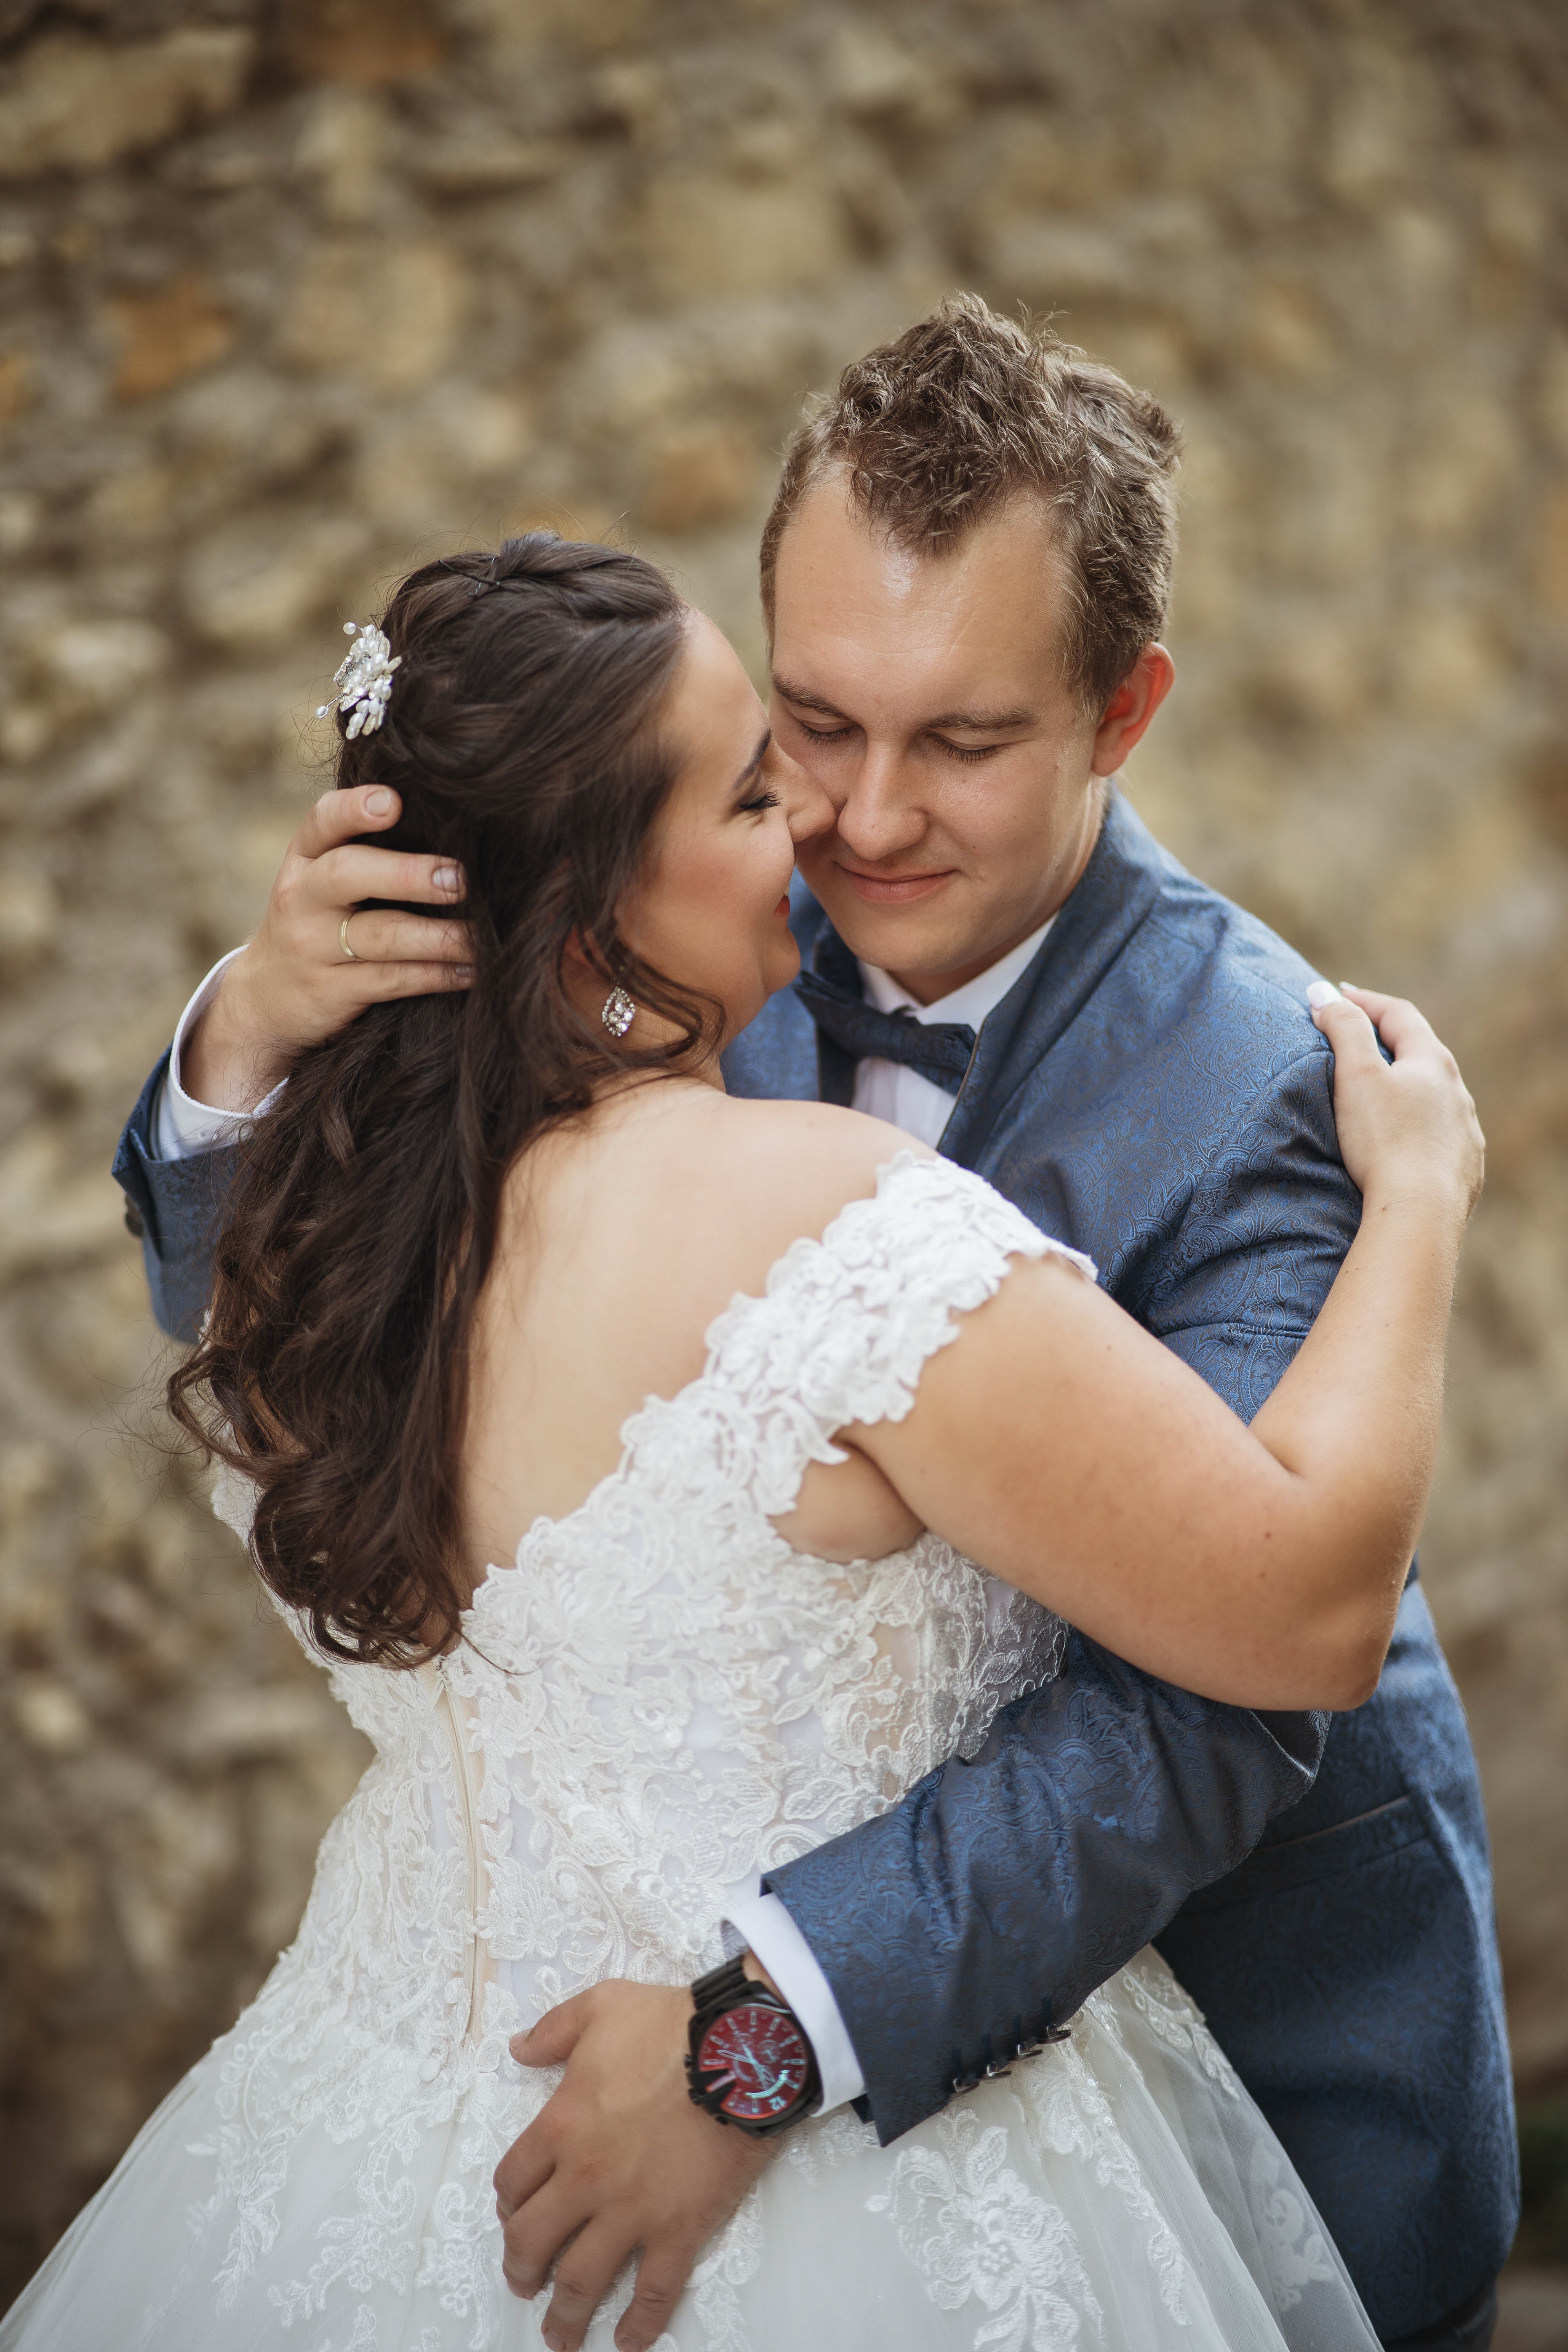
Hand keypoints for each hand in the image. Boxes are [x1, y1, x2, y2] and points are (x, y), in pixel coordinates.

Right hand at [180, 785, 472, 1112]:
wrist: (266, 995)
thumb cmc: (319, 919)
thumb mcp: (321, 877)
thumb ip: (367, 847)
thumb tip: (455, 824)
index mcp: (306, 857)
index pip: (323, 821)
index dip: (354, 808)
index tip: (393, 801)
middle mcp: (303, 896)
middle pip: (349, 874)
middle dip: (408, 875)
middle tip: (459, 879)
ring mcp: (313, 946)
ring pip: (381, 936)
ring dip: (439, 936)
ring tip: (481, 934)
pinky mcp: (331, 991)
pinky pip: (392, 981)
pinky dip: (437, 975)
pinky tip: (472, 969)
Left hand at [495, 1980, 772, 2351]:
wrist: (740, 2050)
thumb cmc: (671, 2025)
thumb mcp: (601, 2007)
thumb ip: (553, 2030)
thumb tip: (519, 2049)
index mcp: (561, 2126)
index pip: (513, 2181)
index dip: (507, 2202)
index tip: (513, 2212)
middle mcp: (586, 2178)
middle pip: (532, 2239)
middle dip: (521, 2268)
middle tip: (523, 2282)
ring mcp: (632, 2210)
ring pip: (581, 2279)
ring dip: (564, 2314)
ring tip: (559, 2336)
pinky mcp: (679, 2229)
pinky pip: (654, 2291)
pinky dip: (639, 2324)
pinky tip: (628, 2343)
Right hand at [1310, 982, 1483, 1219]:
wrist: (1422, 1212)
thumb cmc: (1384, 1140)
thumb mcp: (1356, 1075)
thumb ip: (1343, 1028)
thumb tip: (1323, 992)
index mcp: (1432, 1062)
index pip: (1399, 1014)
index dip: (1365, 1001)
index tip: (1338, 995)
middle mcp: (1457, 1092)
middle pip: (1422, 1052)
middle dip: (1388, 1040)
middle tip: (1358, 1037)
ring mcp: (1465, 1131)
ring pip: (1435, 1096)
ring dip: (1408, 1085)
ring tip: (1381, 1092)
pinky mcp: (1465, 1167)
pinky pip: (1441, 1135)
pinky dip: (1419, 1126)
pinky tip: (1406, 1141)